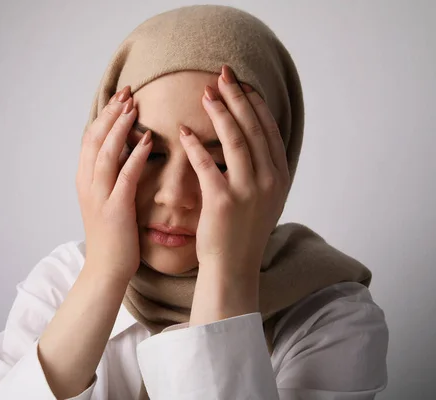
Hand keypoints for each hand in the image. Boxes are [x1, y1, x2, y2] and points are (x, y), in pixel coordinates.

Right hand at [76, 86, 152, 283]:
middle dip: (111, 113)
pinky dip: (135, 156)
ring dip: (119, 127)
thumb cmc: (111, 236)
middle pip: (95, 139)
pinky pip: (124, 176)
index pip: (91, 138)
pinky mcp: (115, 209)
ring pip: (106, 153)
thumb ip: (110, 176)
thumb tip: (124, 153)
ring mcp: (99, 196)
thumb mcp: (105, 201)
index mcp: (85, 180)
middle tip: (127, 93)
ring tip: (134, 107)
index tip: (121, 97)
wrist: (105, 270)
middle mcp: (87, 184)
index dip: (105, 115)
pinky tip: (147, 141)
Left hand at [179, 65, 289, 276]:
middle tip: (223, 75)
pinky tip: (184, 130)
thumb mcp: (265, 199)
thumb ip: (263, 170)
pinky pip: (207, 164)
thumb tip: (254, 140)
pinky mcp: (222, 201)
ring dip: (219, 112)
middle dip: (237, 97)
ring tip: (206, 93)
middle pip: (254, 128)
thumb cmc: (243, 232)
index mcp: (280, 177)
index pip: (269, 130)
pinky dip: (195, 144)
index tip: (242, 84)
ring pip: (235, 139)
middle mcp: (269, 181)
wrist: (233, 267)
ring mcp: (248, 191)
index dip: (255, 104)